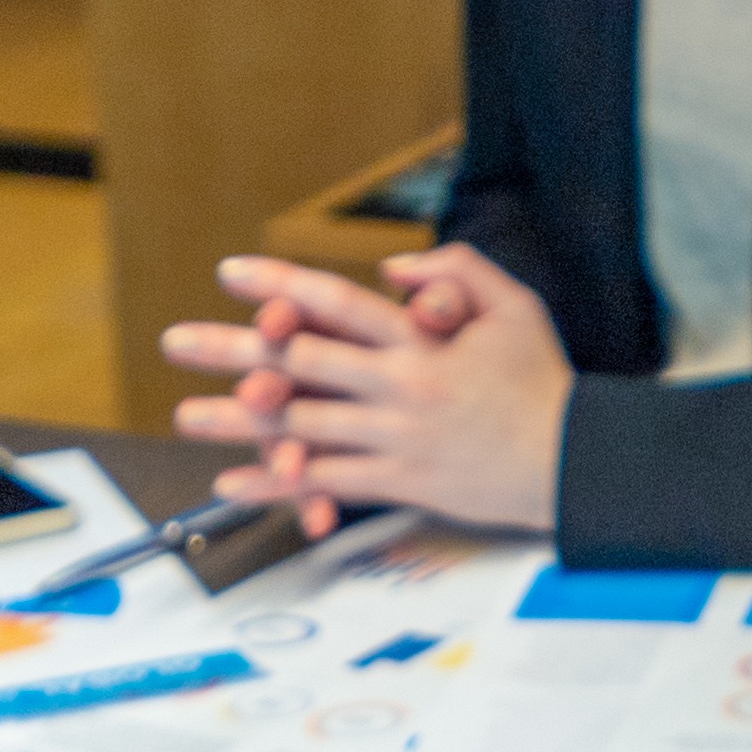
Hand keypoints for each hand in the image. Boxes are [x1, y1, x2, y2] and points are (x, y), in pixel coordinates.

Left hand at [160, 249, 564, 532]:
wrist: (575, 460)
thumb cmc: (543, 382)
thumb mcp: (514, 306)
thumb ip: (456, 272)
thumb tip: (392, 269)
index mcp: (420, 340)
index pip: (336, 303)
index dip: (279, 286)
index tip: (230, 274)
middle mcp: (399, 387)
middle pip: (299, 364)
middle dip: (231, 350)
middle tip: (176, 341)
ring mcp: (397, 438)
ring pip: (300, 427)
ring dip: (237, 421)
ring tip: (186, 415)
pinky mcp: (402, 483)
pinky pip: (326, 482)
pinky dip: (277, 482)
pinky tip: (233, 480)